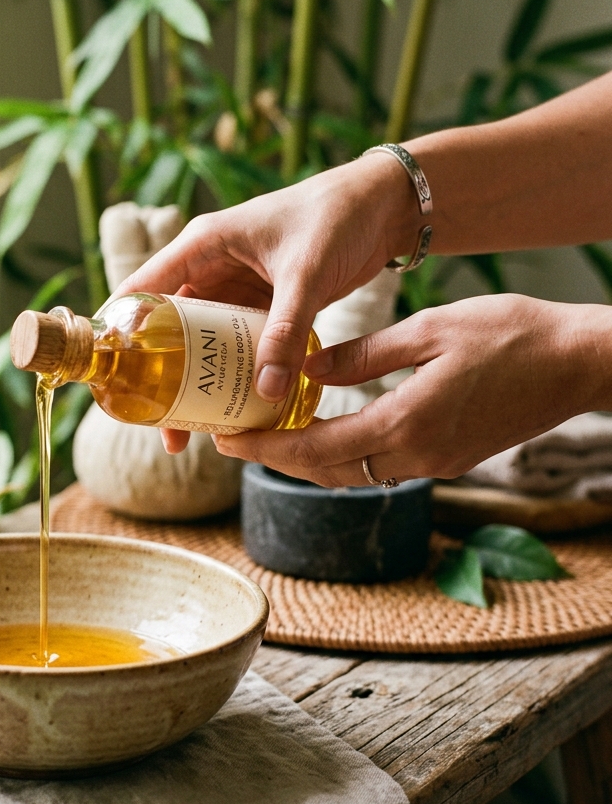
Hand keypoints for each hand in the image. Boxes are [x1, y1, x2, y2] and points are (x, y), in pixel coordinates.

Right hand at [117, 155, 419, 452]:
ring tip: (191, 425)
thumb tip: (267, 391)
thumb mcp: (306, 275)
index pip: (142, 289)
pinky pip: (235, 343)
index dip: (119, 332)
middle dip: (160, 373)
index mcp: (203, 245)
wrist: (386, 205)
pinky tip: (233, 404)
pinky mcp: (261, 303)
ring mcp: (235, 287)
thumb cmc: (338, 217)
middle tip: (157, 420)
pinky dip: (231, 371)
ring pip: (200, 340)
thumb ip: (285, 331)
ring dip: (195, 378)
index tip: (110, 378)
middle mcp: (210, 266)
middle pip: (167, 326)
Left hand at [212, 295, 608, 485]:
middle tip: (231, 438)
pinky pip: (378, 466)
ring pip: (351, 474)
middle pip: (326, 471)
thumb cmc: (512, 334)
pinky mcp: (447, 458)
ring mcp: (435, 462)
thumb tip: (306, 366)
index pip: (317, 450)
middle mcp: (418, 455)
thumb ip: (363, 354)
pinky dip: (341, 455)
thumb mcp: (429, 329)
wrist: (580, 363)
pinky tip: (320, 429)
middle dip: (274, 458)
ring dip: (305, 460)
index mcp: (408, 422)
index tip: (226, 438)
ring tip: (265, 435)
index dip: (265, 448)